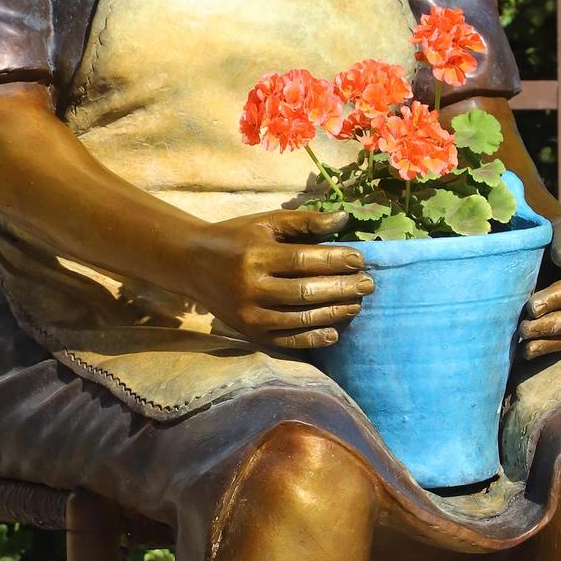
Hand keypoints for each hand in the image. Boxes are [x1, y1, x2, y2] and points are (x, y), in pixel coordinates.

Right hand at [194, 207, 372, 351]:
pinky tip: (334, 332)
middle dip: (342, 288)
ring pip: (301, 318)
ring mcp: (251, 316)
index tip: (360, 259)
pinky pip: (287, 341)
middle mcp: (252, 288)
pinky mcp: (251, 333)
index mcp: (256, 257)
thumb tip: (345, 219)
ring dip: (334, 313)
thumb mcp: (267, 222)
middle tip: (368, 285)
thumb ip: (305, 221)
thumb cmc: (236, 238)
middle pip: (306, 292)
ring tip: (356, 304)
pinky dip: (312, 338)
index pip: (303, 261)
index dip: (335, 260)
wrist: (193, 265)